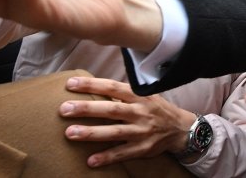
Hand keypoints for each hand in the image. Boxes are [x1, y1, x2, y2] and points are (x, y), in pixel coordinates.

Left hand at [61, 76, 194, 167]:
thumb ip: (122, 93)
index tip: (70, 85)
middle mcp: (140, 111)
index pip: (112, 87)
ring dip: (91, 133)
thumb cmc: (156, 109)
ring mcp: (142, 131)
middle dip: (87, 108)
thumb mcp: (144, 95)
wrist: (181, 128)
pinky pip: (123, 153)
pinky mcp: (143, 148)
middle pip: (111, 109)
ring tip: (70, 133)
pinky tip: (91, 161)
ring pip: (114, 132)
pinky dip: (107, 157)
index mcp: (138, 95)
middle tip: (64, 109)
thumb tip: (95, 86)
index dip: (92, 85)